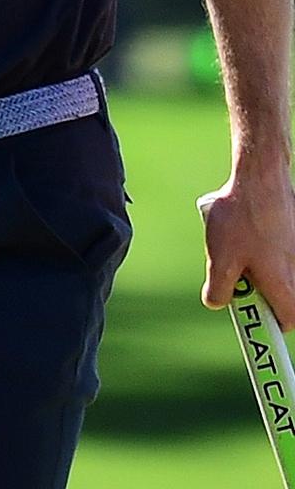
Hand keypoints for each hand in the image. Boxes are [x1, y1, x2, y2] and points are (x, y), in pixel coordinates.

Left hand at [200, 163, 294, 326]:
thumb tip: (216, 303)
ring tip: (235, 246)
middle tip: (235, 278)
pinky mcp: (290, 236)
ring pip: (276, 272)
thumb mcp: (221, 259)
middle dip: (255, 292)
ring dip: (254, 267)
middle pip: (280, 296)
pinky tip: (240, 229)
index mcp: (285, 285)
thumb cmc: (240, 219)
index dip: (271, 325)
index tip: (253, 322)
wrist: (259, 179)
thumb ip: (219, 288)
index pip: (289, 321)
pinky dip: (258, 248)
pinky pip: (275, 252)